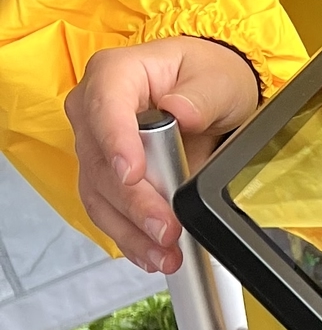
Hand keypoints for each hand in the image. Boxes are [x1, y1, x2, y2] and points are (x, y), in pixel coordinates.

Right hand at [66, 37, 260, 272]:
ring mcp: (97, 146)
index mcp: (115, 75)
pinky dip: (131, 236)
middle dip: (134, 202)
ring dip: (131, 230)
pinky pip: (109, 211)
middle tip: (165, 229)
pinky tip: (152, 255)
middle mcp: (95, 110)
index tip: (132, 174)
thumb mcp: (217, 79)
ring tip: (165, 255)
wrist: (211, 94)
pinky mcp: (107, 176)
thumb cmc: (207, 76)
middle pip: (100, 162)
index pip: (105, 108)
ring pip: (100, 195)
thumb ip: (200, 97)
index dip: (116, 142)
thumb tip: (180, 111)